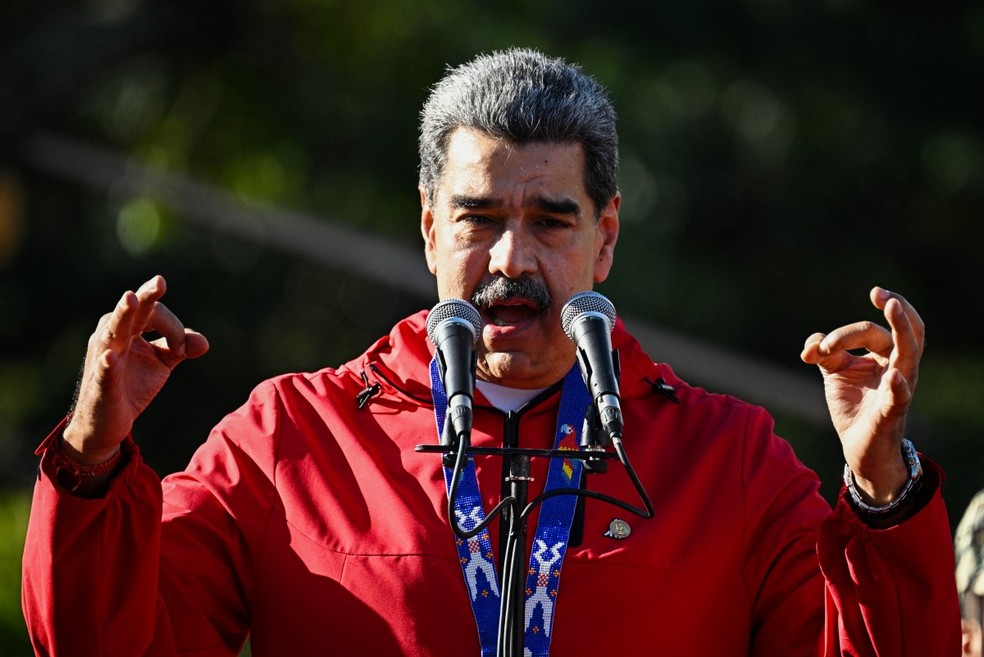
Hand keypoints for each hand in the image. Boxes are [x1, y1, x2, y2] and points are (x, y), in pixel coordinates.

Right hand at [63, 276, 208, 463]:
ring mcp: (104, 359)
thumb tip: (204, 343)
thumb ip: (183, 347)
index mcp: (130, 329)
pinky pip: (104, 372)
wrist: (107, 423)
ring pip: (113, 333)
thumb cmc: (132, 385)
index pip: (155, 313)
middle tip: (160, 282)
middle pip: (131, 312)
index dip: (174, 328)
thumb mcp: (162, 362)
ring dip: (123, 316)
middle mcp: (113, 337)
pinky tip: (110, 356)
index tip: (184, 348)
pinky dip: (108, 363)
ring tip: (130, 299)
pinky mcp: (101, 385)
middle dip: (146, 297)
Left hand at [800, 287, 923, 503]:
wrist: (858, 448)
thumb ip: (822, 351)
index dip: (841, 335)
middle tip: (879, 292)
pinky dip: (898, 386)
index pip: (869, 331)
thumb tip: (810, 346)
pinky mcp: (891, 413)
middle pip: (898, 331)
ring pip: (909, 354)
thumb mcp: (834, 372)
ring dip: (902, 330)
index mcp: (884, 356)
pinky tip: (894, 376)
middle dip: (896, 308)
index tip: (818, 350)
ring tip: (894, 306)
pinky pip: (900, 397)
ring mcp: (898, 388)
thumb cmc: (853, 405)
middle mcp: (897, 367)